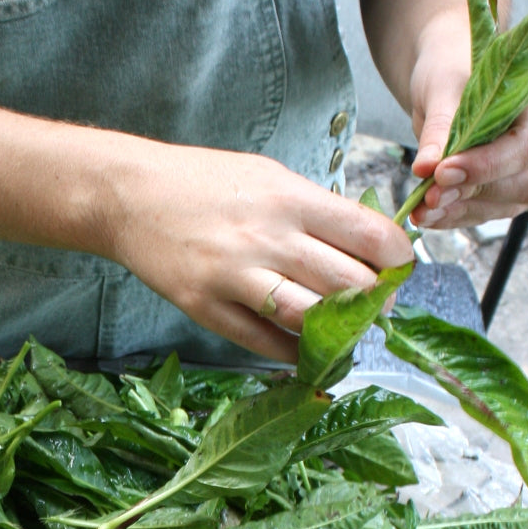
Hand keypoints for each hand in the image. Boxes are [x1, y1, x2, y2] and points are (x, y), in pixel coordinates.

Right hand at [101, 146, 413, 362]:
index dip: (398, 262)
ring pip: (310, 319)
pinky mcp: (205, 306)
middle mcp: (268, 237)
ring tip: (340, 334)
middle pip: (349, 285)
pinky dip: (290, 351)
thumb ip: (315, 210)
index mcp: (291, 199)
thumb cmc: (202, 182)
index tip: (397, 273)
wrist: (129, 195)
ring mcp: (234, 275)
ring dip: (335, 334)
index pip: (371, 236)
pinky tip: (299, 348)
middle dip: (373, 304)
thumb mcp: (269, 177)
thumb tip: (365, 244)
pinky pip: (262, 341)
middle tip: (373, 310)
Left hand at [409, 57, 527, 228]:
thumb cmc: (455, 71)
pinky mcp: (517, 190)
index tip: (442, 172)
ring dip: (461, 210)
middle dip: (474, 192)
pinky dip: (457, 216)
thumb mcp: (443, 89)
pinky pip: (491, 212)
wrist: (451, 81)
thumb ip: (440, 128)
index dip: (487, 166)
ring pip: (510, 204)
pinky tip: (427, 214)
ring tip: (421, 208)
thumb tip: (425, 168)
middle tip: (428, 195)